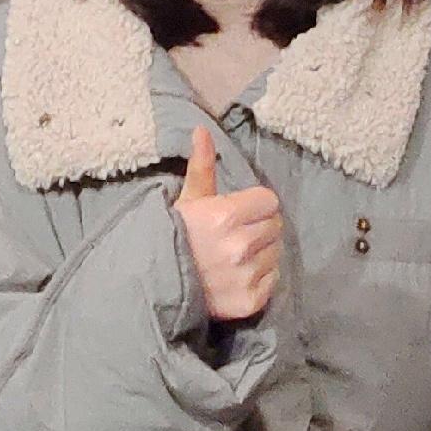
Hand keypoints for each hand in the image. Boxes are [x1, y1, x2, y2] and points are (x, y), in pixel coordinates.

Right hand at [169, 113, 285, 326]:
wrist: (155, 285)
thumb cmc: (173, 237)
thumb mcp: (187, 200)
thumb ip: (202, 166)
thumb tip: (203, 130)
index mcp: (226, 216)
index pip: (269, 201)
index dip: (255, 204)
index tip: (240, 211)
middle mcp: (239, 246)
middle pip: (275, 226)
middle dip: (259, 226)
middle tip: (237, 234)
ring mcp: (246, 276)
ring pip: (275, 253)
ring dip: (262, 252)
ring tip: (236, 256)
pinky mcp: (250, 301)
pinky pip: (272, 280)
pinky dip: (261, 278)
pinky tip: (239, 275)